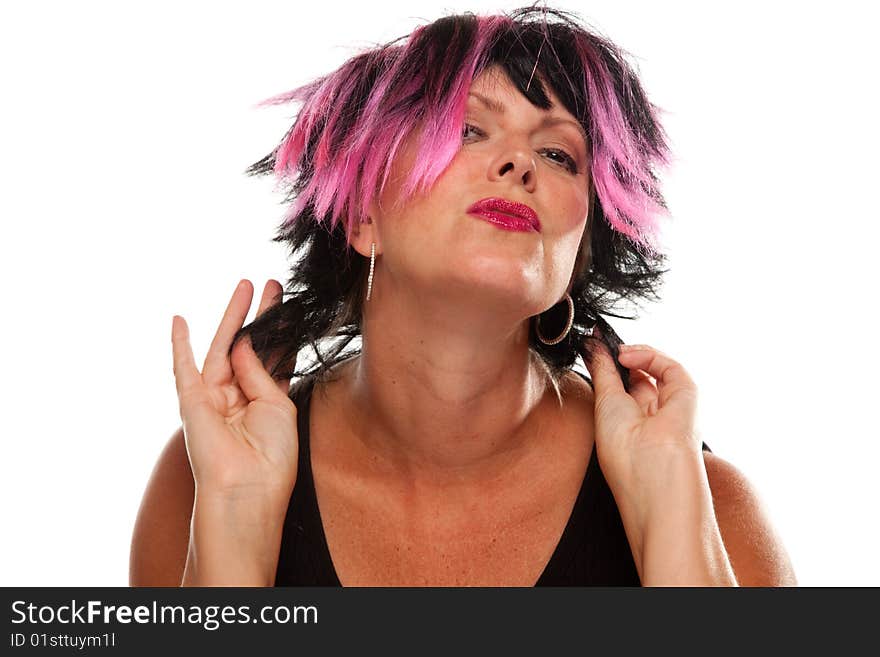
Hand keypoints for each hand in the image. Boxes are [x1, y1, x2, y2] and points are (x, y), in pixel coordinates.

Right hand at [171, 279, 297, 510]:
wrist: (247, 488)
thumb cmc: (271, 455)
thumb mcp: (278, 405)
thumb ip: (262, 371)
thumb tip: (245, 342)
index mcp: (266, 402)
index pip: (273, 357)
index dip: (280, 331)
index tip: (290, 303)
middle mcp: (239, 398)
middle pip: (250, 347)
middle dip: (261, 315)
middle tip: (271, 284)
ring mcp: (214, 399)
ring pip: (224, 348)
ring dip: (234, 316)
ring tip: (246, 285)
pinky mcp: (192, 403)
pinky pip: (183, 368)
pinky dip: (178, 344)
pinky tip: (179, 320)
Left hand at [584, 334, 700, 490]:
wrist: (652, 472)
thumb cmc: (623, 450)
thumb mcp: (603, 402)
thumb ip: (602, 370)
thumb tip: (593, 346)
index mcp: (630, 424)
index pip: (621, 388)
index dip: (607, 366)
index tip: (590, 347)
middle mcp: (651, 415)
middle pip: (637, 376)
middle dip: (618, 358)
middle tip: (597, 343)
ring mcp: (670, 406)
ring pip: (656, 369)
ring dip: (634, 354)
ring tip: (613, 350)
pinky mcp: (688, 397)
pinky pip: (672, 368)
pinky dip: (650, 355)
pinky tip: (628, 355)